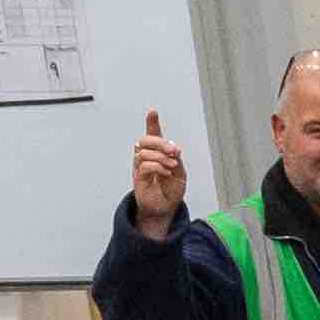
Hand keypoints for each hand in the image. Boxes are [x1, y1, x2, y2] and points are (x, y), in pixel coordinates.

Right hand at [127, 111, 185, 234]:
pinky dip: (157, 167)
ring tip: (172, 165)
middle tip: (174, 150)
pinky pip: (144, 166)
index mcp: (157, 154)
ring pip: (143, 152)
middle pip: (144, 140)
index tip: (152, 111)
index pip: (152, 135)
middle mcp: (146, 158)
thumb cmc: (171, 189)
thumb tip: (174, 149)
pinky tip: (166, 172)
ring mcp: (141, 167)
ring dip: (161, 156)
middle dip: (160, 142)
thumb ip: (176, 159)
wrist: (166, 207)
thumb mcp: (180, 172)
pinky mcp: (139, 178)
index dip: (152, 123)